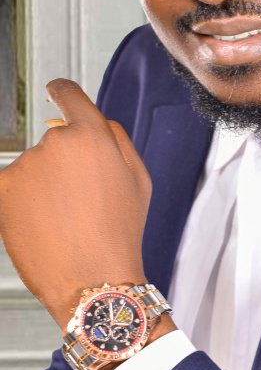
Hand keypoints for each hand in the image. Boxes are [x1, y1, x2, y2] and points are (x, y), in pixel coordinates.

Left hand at [0, 78, 151, 330]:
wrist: (91, 278)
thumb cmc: (119, 231)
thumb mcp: (139, 178)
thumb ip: (118, 139)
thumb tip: (98, 122)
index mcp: (92, 135)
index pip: (69, 94)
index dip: (63, 92)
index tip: (57, 91)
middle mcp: (54, 142)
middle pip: (56, 138)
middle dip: (66, 159)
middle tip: (81, 195)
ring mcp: (25, 165)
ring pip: (35, 164)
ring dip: (44, 181)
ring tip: (64, 216)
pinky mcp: (3, 189)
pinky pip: (15, 183)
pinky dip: (25, 198)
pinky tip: (44, 222)